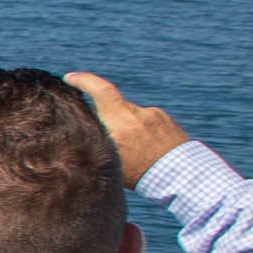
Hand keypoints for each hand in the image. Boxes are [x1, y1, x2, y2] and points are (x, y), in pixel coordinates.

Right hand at [68, 72, 189, 183]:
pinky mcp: (162, 116)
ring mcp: (151, 114)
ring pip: (128, 114)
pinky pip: (144, 118)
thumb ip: (100, 141)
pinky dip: (142, 130)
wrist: (182, 174)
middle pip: (111, 107)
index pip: (101, 90)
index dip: (84, 80)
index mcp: (119, 124)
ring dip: (127, 128)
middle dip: (106, 118)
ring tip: (135, 150)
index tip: (70, 77)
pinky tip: (147, 147)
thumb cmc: (143, 174)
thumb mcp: (112, 161)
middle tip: (110, 137)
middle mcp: (135, 115)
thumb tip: (85, 132)